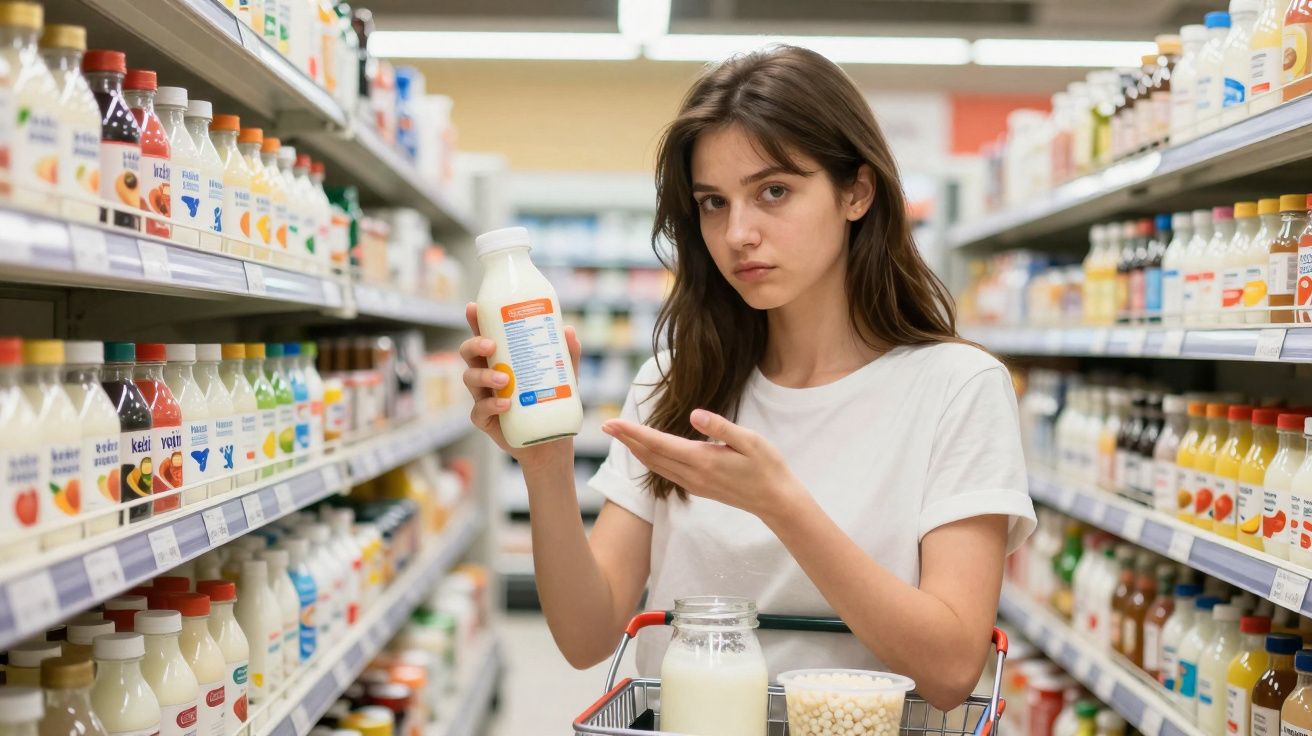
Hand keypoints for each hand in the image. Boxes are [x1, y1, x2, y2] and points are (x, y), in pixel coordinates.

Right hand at [459, 302, 581, 468]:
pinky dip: (490, 405)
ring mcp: (483, 397)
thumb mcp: (565, 376)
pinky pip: (479, 410)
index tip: (474, 308)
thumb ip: (567, 355)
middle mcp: (488, 375)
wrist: (552, 442)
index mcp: (502, 360)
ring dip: (484, 376)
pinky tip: (506, 404)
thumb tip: (568, 330)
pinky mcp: (485, 420)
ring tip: (504, 380)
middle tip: (491, 346)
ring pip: (470, 379)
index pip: (485, 335)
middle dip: (475, 345)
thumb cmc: (552, 402)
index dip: (476, 321)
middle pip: (469, 354)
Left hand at [601, 409, 803, 519]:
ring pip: (655, 466)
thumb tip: (695, 415)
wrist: (776, 500)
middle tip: (605, 426)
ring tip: (620, 436)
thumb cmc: (767, 466)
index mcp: (702, 460)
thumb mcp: (750, 440)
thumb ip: (721, 427)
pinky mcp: (698, 488)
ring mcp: (694, 484)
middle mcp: (693, 475)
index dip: (633, 433)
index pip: (659, 444)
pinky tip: (646, 452)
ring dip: (636, 451)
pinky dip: (650, 460)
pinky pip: (666, 473)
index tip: (612, 423)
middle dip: (626, 440)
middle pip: (650, 456)